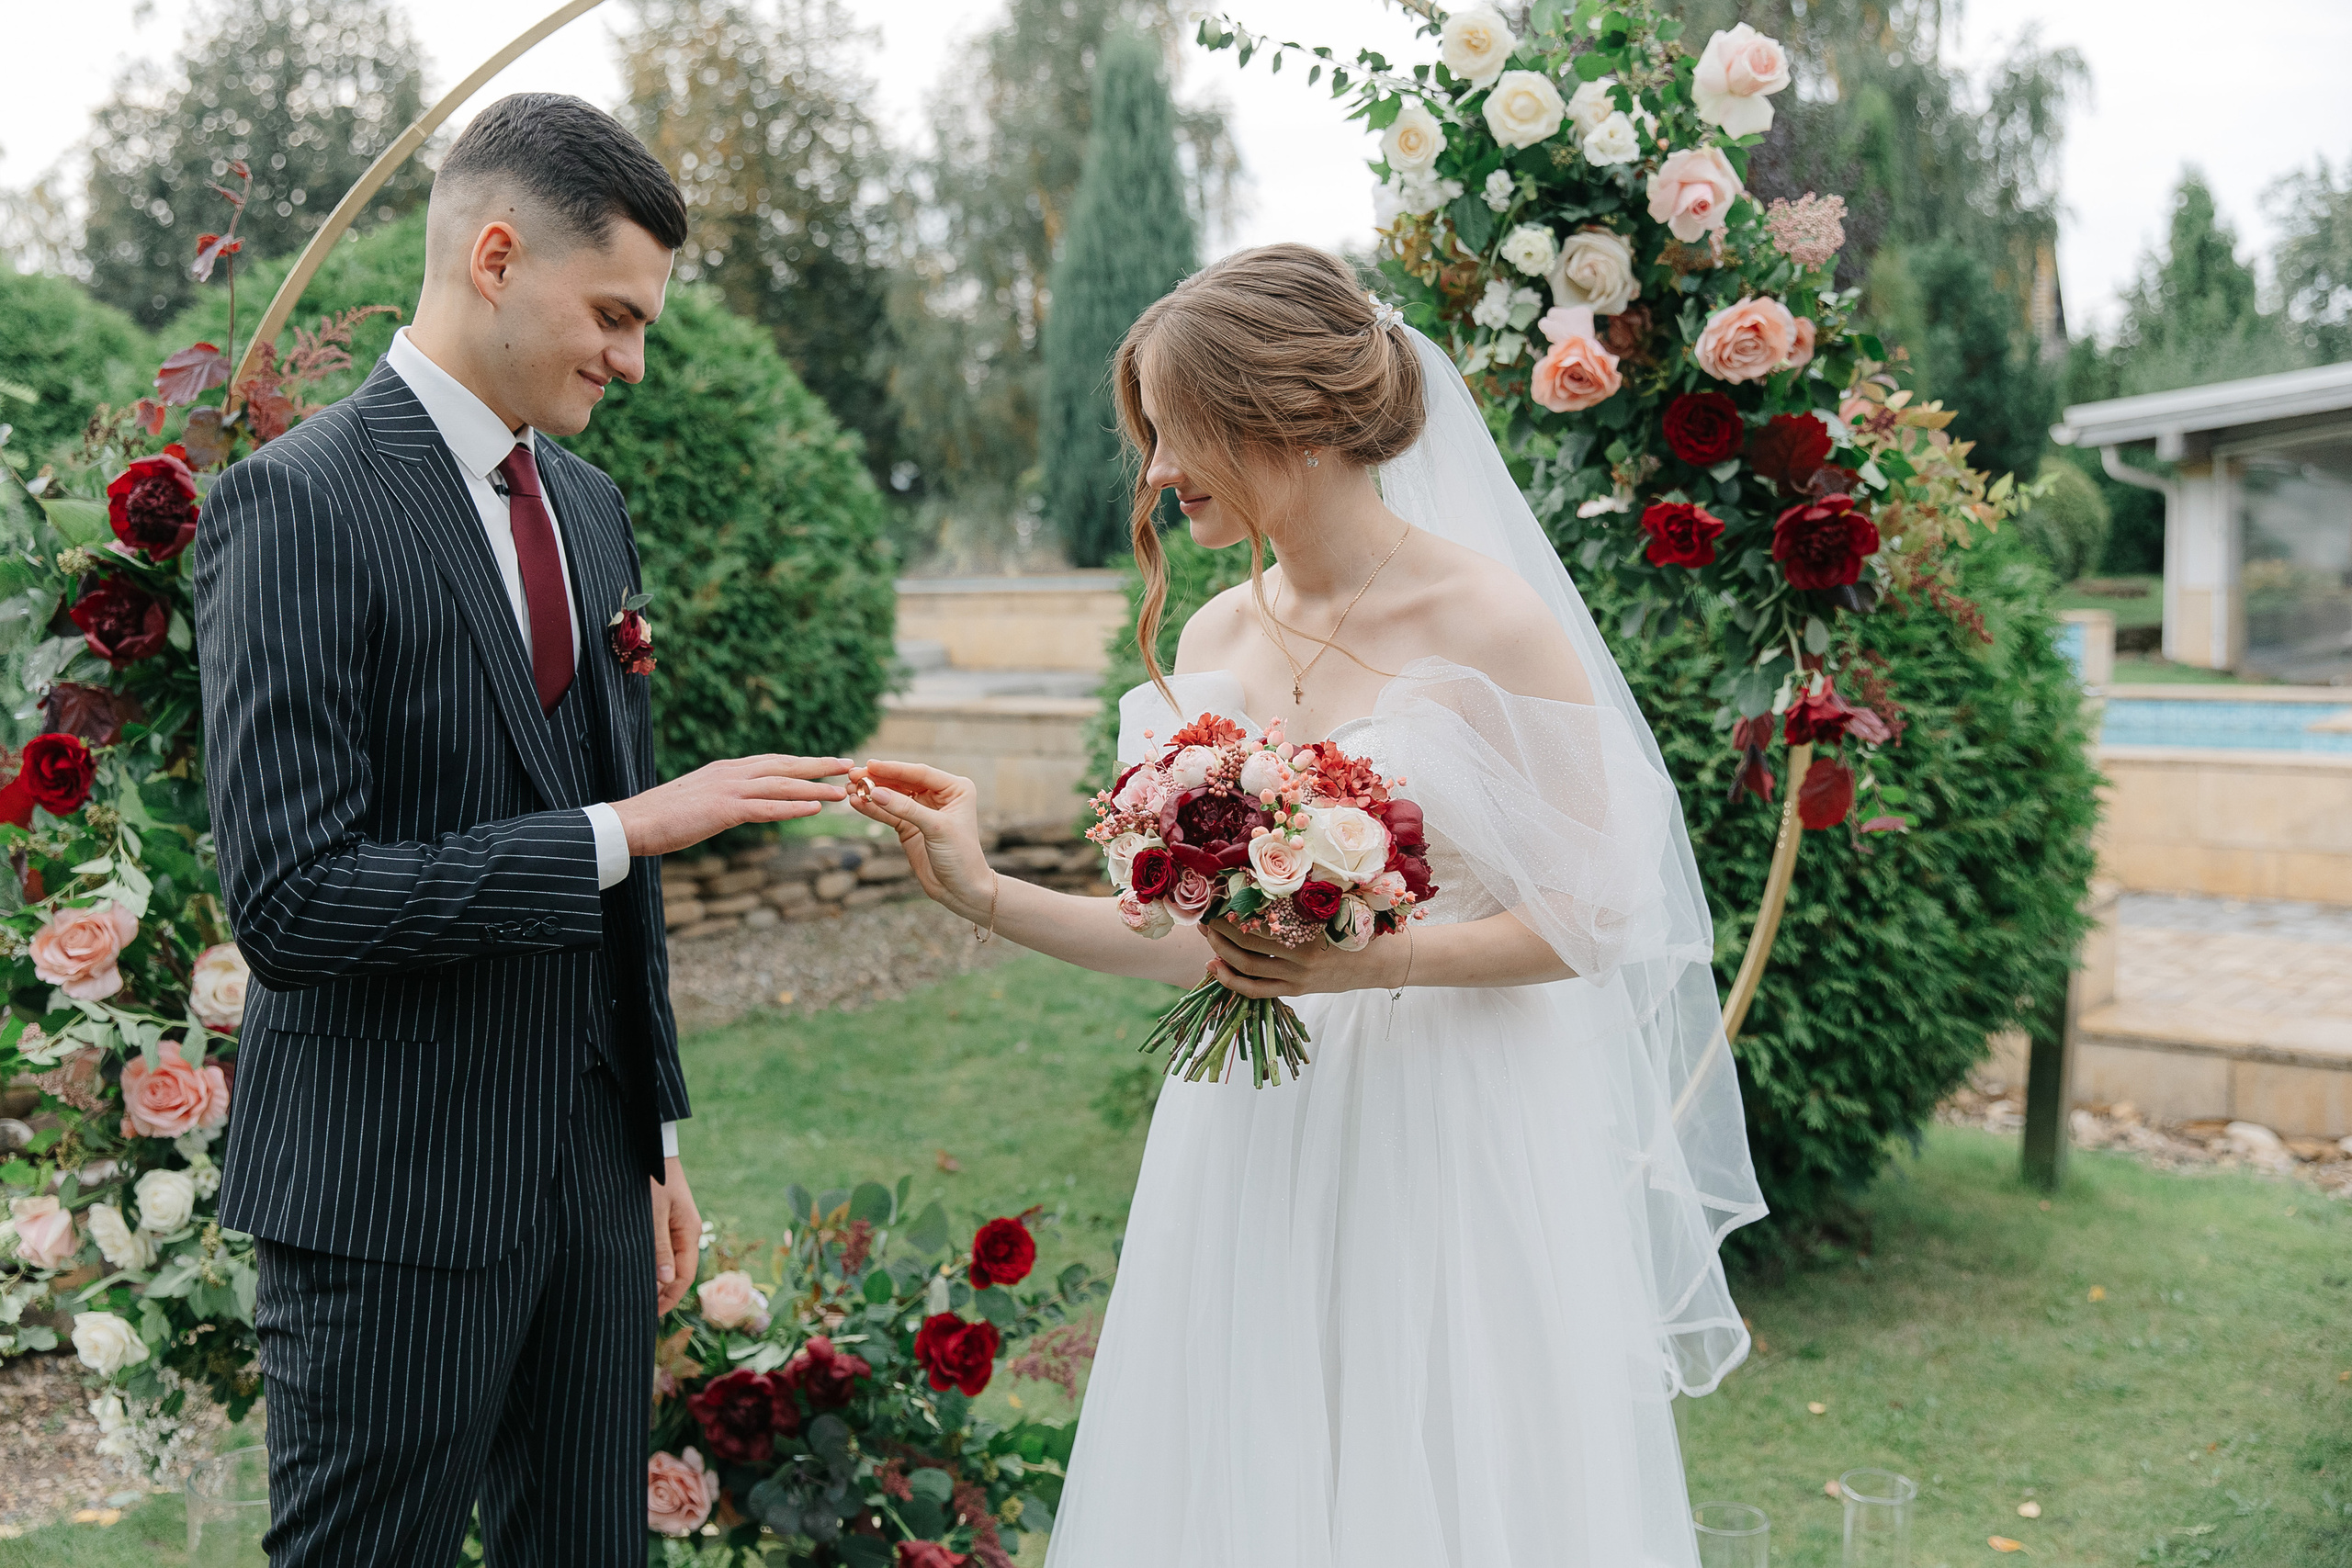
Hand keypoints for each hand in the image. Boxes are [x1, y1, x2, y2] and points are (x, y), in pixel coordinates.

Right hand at [611, 754, 851, 858]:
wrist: (632, 823)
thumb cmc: (661, 817)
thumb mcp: (698, 801)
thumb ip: (722, 799)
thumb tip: (736, 807)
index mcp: (725, 770)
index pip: (772, 761)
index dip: (802, 762)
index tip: (826, 762)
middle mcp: (731, 773)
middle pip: (784, 765)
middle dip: (819, 765)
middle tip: (849, 764)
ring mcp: (728, 789)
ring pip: (782, 784)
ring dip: (815, 787)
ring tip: (842, 791)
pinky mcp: (724, 809)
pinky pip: (766, 808)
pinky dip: (793, 806)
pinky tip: (815, 807)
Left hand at [650, 1157, 700, 1316]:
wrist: (650, 1146)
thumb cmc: (651, 1176)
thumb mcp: (653, 1212)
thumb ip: (659, 1246)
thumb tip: (664, 1281)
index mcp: (689, 1231)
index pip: (684, 1277)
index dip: (667, 1298)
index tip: (647, 1314)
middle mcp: (685, 1232)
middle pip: (677, 1273)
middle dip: (659, 1294)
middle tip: (636, 1311)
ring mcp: (674, 1226)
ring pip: (667, 1262)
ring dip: (653, 1280)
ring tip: (632, 1296)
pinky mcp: (662, 1219)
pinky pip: (660, 1249)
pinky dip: (649, 1264)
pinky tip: (635, 1270)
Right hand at [846, 759, 996, 922]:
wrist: (960, 889)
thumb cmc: (961, 856)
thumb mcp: (936, 829)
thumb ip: (906, 809)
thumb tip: (875, 792)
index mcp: (955, 788)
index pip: (920, 773)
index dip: (894, 769)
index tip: (870, 765)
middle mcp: (939, 795)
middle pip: (903, 782)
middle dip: (878, 779)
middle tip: (853, 776)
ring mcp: (922, 810)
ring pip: (893, 796)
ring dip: (871, 793)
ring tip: (849, 789)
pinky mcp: (909, 826)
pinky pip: (888, 814)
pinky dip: (872, 809)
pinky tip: (856, 803)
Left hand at [1200, 916, 1407, 999]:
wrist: (1381, 962)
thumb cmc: (1359, 926)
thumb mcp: (1335, 906)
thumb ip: (1305, 897)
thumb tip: (1270, 875)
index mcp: (1308, 932)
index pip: (1260, 922)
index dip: (1233, 913)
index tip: (1218, 900)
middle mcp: (1299, 958)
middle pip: (1247, 946)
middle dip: (1220, 932)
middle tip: (1203, 918)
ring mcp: (1296, 978)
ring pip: (1248, 969)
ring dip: (1221, 954)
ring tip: (1207, 939)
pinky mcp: (1296, 991)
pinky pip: (1257, 991)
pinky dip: (1233, 982)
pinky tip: (1216, 969)